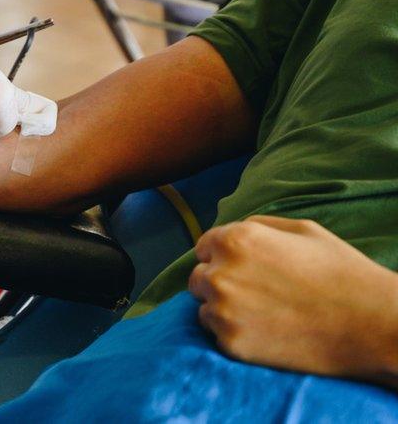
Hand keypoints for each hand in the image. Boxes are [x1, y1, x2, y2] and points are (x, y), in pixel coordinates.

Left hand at [189, 215, 397, 385]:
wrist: (371, 325)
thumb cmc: (340, 272)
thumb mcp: (302, 230)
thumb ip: (257, 227)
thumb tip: (232, 231)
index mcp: (235, 240)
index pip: (203, 247)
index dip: (222, 256)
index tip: (242, 268)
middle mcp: (220, 273)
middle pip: (198, 278)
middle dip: (219, 282)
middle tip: (255, 293)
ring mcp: (223, 311)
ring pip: (204, 307)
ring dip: (223, 309)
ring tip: (263, 312)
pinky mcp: (230, 343)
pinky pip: (217, 335)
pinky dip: (234, 333)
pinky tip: (267, 331)